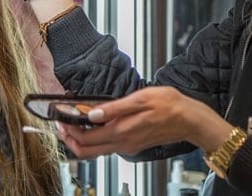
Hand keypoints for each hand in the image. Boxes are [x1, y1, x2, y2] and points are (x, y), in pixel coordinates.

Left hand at [56, 87, 232, 158]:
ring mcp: (127, 146)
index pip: (85, 139)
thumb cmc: (170, 105)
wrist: (190, 119)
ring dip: (80, 139)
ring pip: (95, 151)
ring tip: (73, 122)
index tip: (61, 118)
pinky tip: (93, 124)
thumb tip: (93, 113)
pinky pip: (106, 147)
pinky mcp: (132, 144)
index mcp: (122, 132)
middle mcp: (122, 143)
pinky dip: (94, 138)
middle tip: (61, 123)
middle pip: (86, 151)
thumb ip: (114, 108)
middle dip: (69, 138)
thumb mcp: (141, 99)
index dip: (69, 130)